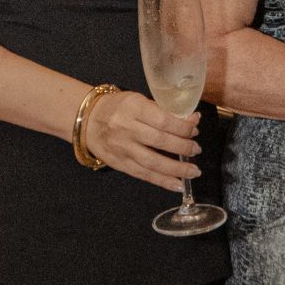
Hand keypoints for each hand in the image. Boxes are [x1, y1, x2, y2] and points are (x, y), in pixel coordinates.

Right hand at [82, 90, 202, 190]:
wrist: (88, 120)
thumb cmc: (119, 107)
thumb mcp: (139, 100)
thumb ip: (164, 110)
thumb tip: (192, 120)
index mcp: (133, 108)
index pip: (163, 120)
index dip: (182, 128)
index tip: (194, 130)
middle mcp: (126, 128)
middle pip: (160, 141)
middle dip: (183, 147)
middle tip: (196, 149)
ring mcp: (122, 148)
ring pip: (153, 162)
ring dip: (177, 169)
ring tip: (193, 171)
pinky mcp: (119, 164)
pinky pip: (143, 174)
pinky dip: (162, 181)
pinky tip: (177, 184)